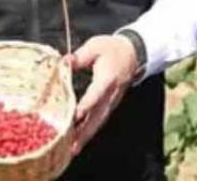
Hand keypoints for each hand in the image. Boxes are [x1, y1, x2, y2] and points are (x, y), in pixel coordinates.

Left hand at [65, 34, 139, 155]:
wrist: (133, 53)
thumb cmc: (112, 49)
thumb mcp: (95, 46)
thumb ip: (79, 57)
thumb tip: (64, 62)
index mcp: (107, 78)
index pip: (96, 94)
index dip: (87, 105)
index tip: (77, 115)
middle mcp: (111, 94)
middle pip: (97, 115)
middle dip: (85, 131)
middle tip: (71, 145)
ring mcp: (112, 102)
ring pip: (99, 122)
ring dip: (86, 136)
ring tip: (73, 149)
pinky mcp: (110, 105)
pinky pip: (100, 121)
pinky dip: (90, 132)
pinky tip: (79, 140)